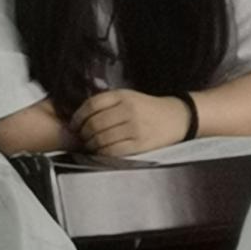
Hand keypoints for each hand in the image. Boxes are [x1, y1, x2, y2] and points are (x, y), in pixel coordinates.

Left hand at [70, 88, 190, 155]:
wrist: (177, 118)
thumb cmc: (148, 108)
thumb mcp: (128, 97)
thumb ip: (106, 103)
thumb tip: (80, 116)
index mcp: (123, 96)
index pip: (91, 105)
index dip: (78, 117)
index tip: (73, 125)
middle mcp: (128, 110)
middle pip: (94, 124)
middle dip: (83, 133)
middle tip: (81, 138)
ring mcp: (135, 128)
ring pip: (101, 139)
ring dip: (91, 145)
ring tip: (90, 145)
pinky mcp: (140, 144)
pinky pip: (113, 151)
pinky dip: (102, 153)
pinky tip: (102, 151)